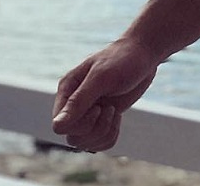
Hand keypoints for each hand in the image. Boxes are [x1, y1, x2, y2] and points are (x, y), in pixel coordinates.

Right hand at [52, 36, 158, 151]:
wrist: (143, 55)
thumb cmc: (122, 60)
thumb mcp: (101, 78)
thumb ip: (78, 101)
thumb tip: (56, 127)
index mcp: (67, 90)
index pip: (60, 126)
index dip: (80, 124)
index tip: (98, 107)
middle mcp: (74, 104)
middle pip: (73, 138)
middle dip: (95, 129)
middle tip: (109, 109)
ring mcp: (88, 112)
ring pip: (86, 143)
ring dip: (104, 132)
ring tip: (113, 111)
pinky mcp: (102, 119)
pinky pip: (100, 143)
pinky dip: (111, 135)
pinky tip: (117, 117)